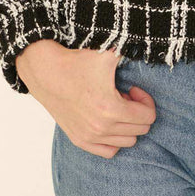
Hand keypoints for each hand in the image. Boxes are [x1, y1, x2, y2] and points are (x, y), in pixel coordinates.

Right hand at [15, 39, 156, 157]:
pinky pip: (109, 151)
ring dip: (127, 124)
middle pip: (140, 130)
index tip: (133, 89)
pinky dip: (115, 139)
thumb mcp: (108, 53)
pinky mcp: (79, 140)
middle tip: (125, 96)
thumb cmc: (78, 62)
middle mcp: (101, 128)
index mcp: (111, 109)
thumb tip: (146, 44)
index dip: (146, 100)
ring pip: (127, 142)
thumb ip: (131, 48)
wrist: (47, 72)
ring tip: (116, 106)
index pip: (148, 117)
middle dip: (138, 111)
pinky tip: (108, 121)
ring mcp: (89, 137)